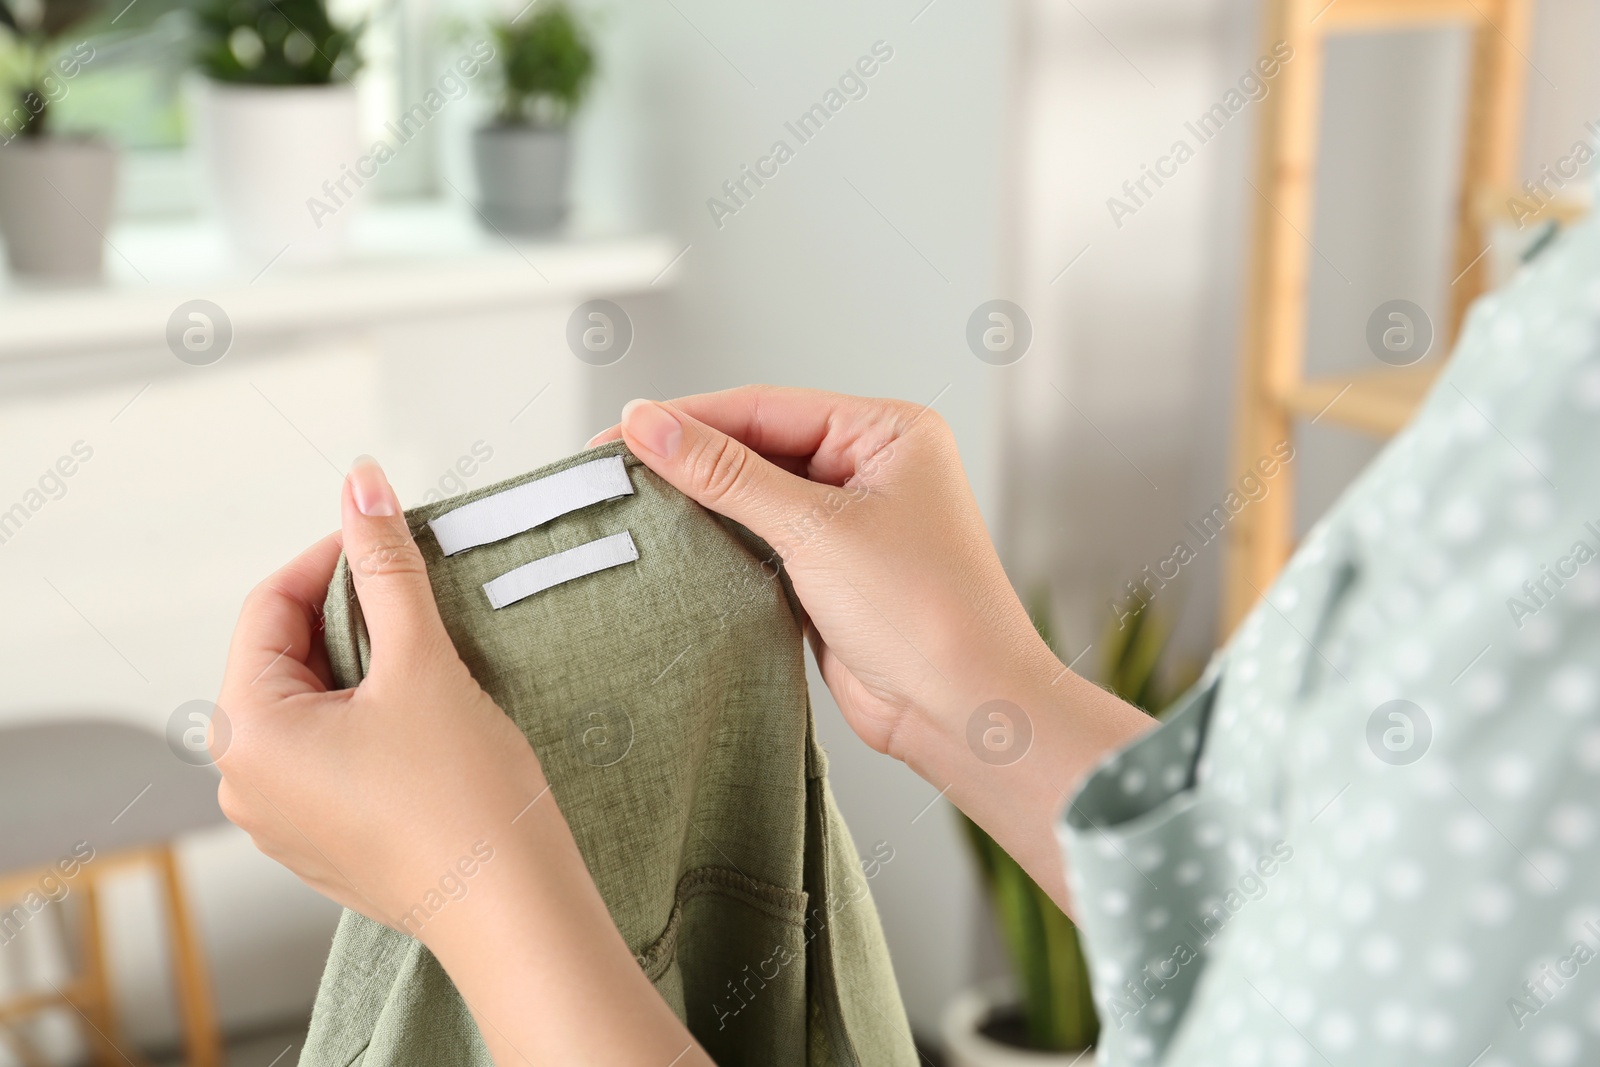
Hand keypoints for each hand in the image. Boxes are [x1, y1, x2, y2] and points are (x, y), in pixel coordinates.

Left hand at [215, 457, 710, 1065]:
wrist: (511, 907)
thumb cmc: (466, 797)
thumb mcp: (422, 663)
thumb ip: (386, 565)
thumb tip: (361, 482)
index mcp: (249, 730)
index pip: (268, 605)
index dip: (330, 557)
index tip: (389, 535)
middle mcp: (246, 779)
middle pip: (284, 654)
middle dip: (350, 613)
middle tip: (418, 593)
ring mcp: (280, 818)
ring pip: (310, 703)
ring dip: (363, 664)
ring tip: (429, 653)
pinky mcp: (320, 840)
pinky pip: (329, 752)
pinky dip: (369, 716)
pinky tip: (426, 713)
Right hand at [592, 387, 1152, 912]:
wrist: (964, 711)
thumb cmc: (924, 612)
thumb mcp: (815, 529)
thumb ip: (726, 474)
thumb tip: (649, 424)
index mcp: (886, 432)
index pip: (765, 407)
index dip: (687, 418)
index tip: (619, 432)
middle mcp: (870, 468)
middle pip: (755, 448)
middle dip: (687, 461)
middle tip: (608, 471)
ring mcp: (849, 523)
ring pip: (753, 498)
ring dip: (697, 506)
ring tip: (627, 506)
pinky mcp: (829, 574)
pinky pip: (760, 545)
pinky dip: (717, 547)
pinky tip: (670, 549)